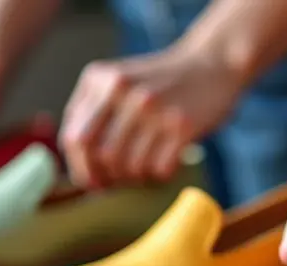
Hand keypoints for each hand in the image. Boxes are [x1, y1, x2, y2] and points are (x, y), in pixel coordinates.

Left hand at [59, 43, 244, 188]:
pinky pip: (160, 169)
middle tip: (118, 182)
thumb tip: (78, 164)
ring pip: (130, 167)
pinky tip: (167, 160)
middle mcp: (124, 91)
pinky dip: (160, 174)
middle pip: (101, 156)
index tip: (90, 180)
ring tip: (146, 166)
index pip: (74, 138)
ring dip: (137, 177)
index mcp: (101, 80)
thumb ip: (93, 112)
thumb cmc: (162, 82)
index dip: (80, 167)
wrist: (212, 62)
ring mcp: (154, 108)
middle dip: (107, 178)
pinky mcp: (182, 126)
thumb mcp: (118, 81)